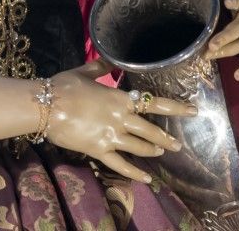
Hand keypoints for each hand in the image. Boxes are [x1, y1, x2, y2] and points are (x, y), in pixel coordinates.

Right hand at [44, 60, 197, 184]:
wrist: (45, 106)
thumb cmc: (64, 86)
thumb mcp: (84, 72)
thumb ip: (100, 68)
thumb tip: (110, 60)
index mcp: (121, 98)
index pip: (155, 104)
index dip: (176, 108)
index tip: (192, 111)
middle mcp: (121, 118)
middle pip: (151, 130)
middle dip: (167, 138)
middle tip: (178, 145)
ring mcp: (112, 136)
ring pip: (140, 147)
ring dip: (153, 151)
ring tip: (161, 153)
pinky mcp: (100, 150)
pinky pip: (121, 165)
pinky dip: (135, 173)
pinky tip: (147, 179)